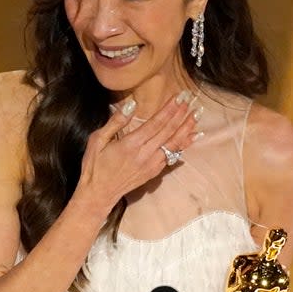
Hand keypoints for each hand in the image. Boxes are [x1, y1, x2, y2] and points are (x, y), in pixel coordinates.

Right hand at [76, 92, 201, 208]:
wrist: (98, 194)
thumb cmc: (95, 165)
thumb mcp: (97, 140)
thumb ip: (116, 122)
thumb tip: (132, 105)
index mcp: (131, 144)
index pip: (156, 123)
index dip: (169, 109)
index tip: (179, 97)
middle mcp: (145, 154)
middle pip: (168, 131)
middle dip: (181, 114)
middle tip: (192, 100)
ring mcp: (152, 164)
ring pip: (174, 144)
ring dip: (187, 128)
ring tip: (197, 114)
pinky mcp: (154, 172)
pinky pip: (173, 155)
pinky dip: (184, 144)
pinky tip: (193, 136)